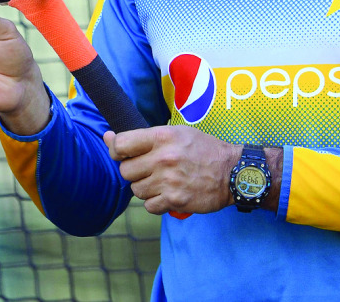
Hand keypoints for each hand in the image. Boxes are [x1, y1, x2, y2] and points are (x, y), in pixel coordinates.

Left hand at [105, 127, 274, 215]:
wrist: (233, 172)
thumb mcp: (177, 133)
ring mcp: (168, 181)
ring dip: (146, 188)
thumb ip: (143, 137)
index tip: (123, 154)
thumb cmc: (204, 150)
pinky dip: (156, 203)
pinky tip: (169, 193)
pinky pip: (149, 206)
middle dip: (135, 172)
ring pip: (136, 190)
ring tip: (163, 181)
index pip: (121, 145)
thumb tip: (107, 137)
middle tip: (151, 169)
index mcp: (163, 137)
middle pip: (126, 171)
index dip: (117, 151)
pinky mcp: (174, 200)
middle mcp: (163, 158)